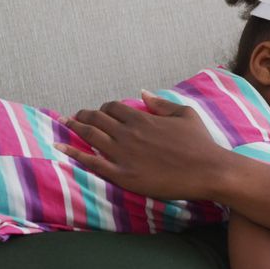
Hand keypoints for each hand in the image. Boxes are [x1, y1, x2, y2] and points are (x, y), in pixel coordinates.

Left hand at [54, 91, 224, 200]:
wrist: (207, 170)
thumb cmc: (200, 143)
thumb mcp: (185, 114)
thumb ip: (161, 103)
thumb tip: (142, 93)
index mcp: (143, 118)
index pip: (112, 107)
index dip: (103, 108)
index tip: (100, 112)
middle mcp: (129, 133)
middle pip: (96, 119)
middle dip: (83, 115)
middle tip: (74, 117)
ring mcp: (124, 155)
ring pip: (90, 136)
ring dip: (74, 128)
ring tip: (64, 125)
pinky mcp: (123, 175)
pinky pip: (92, 162)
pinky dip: (74, 153)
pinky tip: (61, 148)